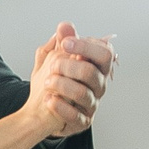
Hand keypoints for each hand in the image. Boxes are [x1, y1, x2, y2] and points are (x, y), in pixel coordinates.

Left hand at [25, 23, 106, 139]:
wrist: (43, 111)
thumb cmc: (56, 82)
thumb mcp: (56, 59)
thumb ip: (62, 43)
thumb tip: (65, 26)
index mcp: (97, 67)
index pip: (105, 53)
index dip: (86, 46)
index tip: (66, 43)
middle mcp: (99, 86)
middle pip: (92, 72)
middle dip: (69, 66)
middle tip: (53, 65)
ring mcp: (92, 105)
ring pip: (82, 93)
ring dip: (61, 85)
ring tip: (47, 82)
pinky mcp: (83, 122)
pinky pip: (74, 115)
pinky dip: (59, 106)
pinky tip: (48, 99)